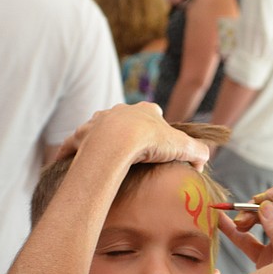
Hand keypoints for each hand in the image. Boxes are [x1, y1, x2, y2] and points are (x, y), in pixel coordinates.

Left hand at [56, 103, 209, 169]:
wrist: (118, 141)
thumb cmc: (150, 142)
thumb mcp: (182, 147)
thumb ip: (197, 153)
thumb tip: (203, 161)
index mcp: (144, 111)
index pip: (153, 114)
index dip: (157, 127)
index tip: (158, 142)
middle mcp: (120, 111)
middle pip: (124, 119)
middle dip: (127, 131)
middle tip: (132, 152)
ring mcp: (98, 121)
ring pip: (99, 128)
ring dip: (100, 138)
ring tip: (103, 156)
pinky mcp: (81, 136)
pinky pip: (74, 144)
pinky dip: (72, 152)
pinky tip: (68, 162)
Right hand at [219, 186, 272, 268]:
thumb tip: (269, 206)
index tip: (261, 199)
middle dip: (259, 207)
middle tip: (244, 214)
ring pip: (264, 223)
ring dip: (247, 219)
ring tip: (235, 224)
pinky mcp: (267, 260)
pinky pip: (251, 241)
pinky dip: (236, 232)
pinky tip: (222, 223)